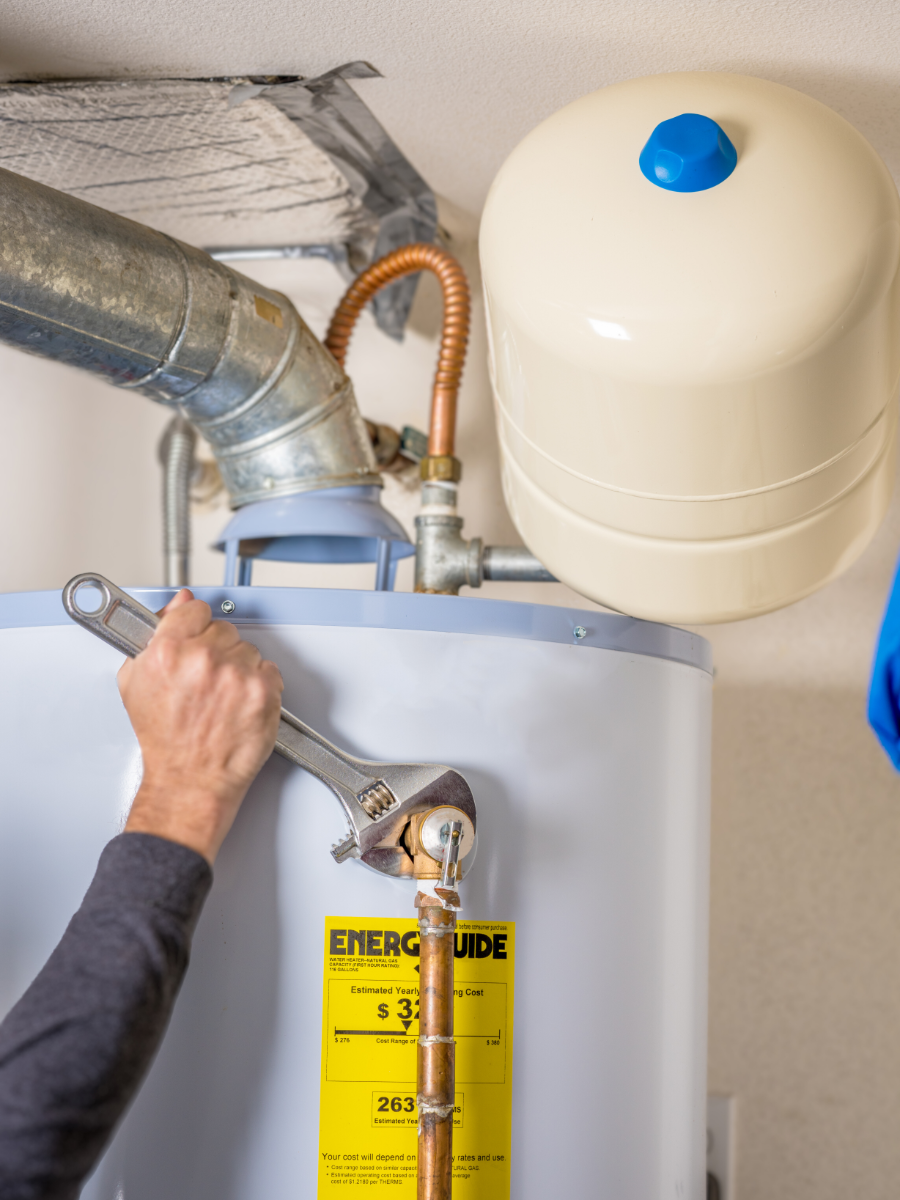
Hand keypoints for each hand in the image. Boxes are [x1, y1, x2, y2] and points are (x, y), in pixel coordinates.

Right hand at [117, 590, 283, 862]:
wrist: (190, 780)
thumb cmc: (165, 740)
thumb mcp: (137, 683)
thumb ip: (154, 637)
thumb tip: (177, 605)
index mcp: (168, 651)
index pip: (194, 609)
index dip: (195, 626)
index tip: (196, 638)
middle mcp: (203, 659)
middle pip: (223, 630)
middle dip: (216, 651)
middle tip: (206, 680)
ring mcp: (237, 675)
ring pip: (247, 650)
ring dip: (239, 669)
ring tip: (221, 697)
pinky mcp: (263, 691)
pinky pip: (269, 670)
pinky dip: (259, 685)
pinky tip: (240, 704)